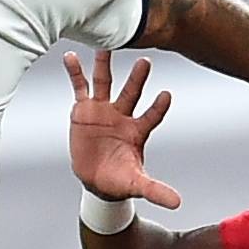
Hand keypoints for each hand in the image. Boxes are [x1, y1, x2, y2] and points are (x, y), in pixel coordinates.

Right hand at [65, 49, 178, 207]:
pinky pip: (79, 88)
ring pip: (106, 83)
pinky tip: (70, 56)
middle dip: (137, 79)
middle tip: (146, 62)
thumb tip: (178, 203)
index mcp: (138, 130)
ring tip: (107, 44)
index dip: (158, 107)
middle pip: (131, 93)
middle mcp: (122, 115)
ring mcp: (103, 110)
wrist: (95, 179)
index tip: (166, 95)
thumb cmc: (120, 179)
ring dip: (106, 64)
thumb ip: (155, 190)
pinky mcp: (83, 110)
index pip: (151, 116)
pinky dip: (75, 73)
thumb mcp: (137, 184)